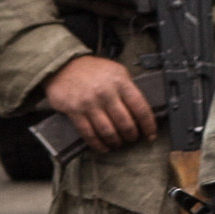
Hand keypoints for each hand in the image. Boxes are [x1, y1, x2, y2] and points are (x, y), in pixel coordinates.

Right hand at [44, 52, 160, 151]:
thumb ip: (129, 89)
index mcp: (120, 82)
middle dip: (132, 135)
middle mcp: (106, 93)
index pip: (141, 108)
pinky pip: (89, 133)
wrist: (63, 66)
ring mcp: (89, 103)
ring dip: (116, 141)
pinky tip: (103, 147)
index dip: (149, 125)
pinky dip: (98, 144)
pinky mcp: (74, 111)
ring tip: (119, 143)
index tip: (151, 134)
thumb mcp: (117, 72)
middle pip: (125, 123)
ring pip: (108, 131)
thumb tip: (142, 111)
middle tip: (133, 139)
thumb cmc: (93, 70)